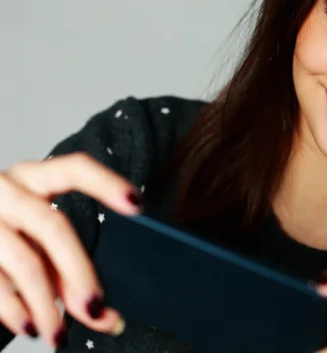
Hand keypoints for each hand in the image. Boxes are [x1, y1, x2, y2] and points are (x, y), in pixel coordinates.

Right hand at [0, 153, 141, 347]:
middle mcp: (9, 190)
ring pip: (25, 261)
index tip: (137, 204)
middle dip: (79, 272)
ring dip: (46, 305)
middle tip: (96, 308)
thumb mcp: (41, 242)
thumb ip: (73, 273)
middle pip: (53, 227)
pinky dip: (15, 310)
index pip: (75, 169)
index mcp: (36, 177)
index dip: (106, 184)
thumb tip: (109, 318)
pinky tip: (31, 326)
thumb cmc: (12, 235)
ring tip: (59, 335)